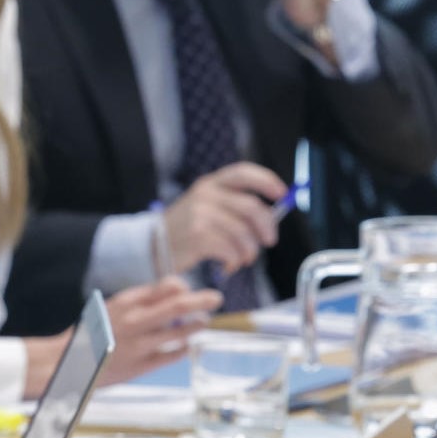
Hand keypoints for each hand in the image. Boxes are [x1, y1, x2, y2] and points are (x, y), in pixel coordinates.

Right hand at [95, 278, 222, 385]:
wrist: (70, 362)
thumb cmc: (94, 331)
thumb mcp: (113, 306)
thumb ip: (141, 298)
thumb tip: (174, 290)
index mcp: (127, 302)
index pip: (166, 286)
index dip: (184, 287)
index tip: (189, 290)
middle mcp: (135, 321)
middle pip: (178, 305)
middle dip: (202, 300)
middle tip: (216, 298)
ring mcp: (139, 345)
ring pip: (179, 332)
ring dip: (196, 325)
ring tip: (203, 322)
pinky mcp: (141, 366)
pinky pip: (171, 356)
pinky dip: (183, 349)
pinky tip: (187, 346)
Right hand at [162, 161, 288, 274]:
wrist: (153, 246)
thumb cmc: (187, 230)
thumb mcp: (206, 208)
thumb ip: (235, 207)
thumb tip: (272, 218)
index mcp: (211, 183)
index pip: (244, 173)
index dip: (267, 181)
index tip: (283, 195)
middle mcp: (205, 195)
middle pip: (251, 207)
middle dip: (267, 227)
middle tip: (269, 241)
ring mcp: (200, 214)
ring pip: (243, 233)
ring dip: (250, 251)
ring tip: (245, 258)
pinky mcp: (197, 236)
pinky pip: (231, 249)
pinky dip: (235, 261)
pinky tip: (229, 264)